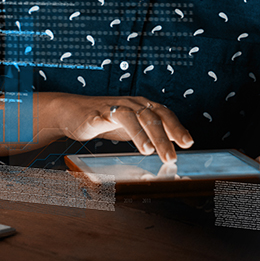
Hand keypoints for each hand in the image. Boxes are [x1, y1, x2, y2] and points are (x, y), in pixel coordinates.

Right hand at [54, 93, 193, 162]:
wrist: (71, 112)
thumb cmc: (104, 120)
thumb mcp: (130, 127)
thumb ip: (150, 132)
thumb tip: (173, 142)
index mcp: (141, 106)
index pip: (164, 114)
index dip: (177, 127)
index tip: (189, 143)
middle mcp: (132, 103)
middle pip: (154, 116)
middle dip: (166, 136)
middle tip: (173, 157)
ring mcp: (116, 106)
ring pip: (138, 116)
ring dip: (149, 134)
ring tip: (155, 153)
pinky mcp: (100, 113)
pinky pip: (117, 118)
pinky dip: (130, 131)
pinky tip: (134, 144)